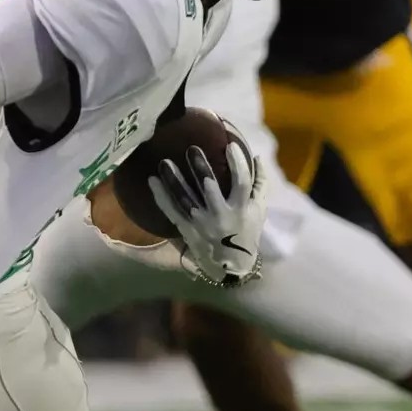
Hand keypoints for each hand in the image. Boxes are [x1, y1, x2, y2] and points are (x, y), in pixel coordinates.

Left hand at [148, 135, 265, 286]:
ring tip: (164, 162)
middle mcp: (220, 216)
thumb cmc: (247, 232)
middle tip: (191, 148)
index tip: (230, 145)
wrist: (231, 265)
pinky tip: (152, 180)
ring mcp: (200, 223)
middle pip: (209, 187)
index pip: (241, 182)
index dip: (237, 164)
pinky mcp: (186, 230)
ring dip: (174, 179)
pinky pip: (171, 211)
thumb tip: (255, 155)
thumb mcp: (259, 210)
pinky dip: (160, 196)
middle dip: (200, 166)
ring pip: (185, 198)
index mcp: (241, 209)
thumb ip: (259, 184)